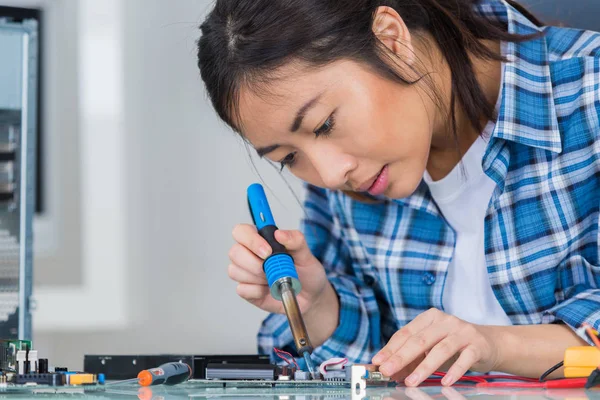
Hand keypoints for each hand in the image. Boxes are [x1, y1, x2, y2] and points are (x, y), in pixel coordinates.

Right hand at [227, 224, 329, 314]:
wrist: (310, 297)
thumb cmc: (306, 272)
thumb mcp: (306, 254)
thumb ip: (296, 240)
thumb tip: (279, 233)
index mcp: (261, 239)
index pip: (242, 231)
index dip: (250, 240)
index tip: (267, 251)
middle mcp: (249, 254)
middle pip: (234, 252)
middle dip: (254, 263)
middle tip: (271, 269)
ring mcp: (246, 273)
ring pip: (235, 271)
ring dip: (258, 278)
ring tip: (274, 279)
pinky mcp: (246, 290)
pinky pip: (242, 289)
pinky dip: (257, 291)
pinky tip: (269, 290)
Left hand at [371, 308, 500, 386]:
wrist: (489, 344)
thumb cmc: (453, 345)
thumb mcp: (430, 349)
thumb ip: (410, 358)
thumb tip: (389, 371)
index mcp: (429, 317)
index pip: (405, 333)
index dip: (390, 348)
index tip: (377, 362)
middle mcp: (445, 321)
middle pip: (420, 340)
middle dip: (401, 357)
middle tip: (387, 370)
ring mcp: (462, 331)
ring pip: (440, 349)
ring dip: (424, 367)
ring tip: (411, 381)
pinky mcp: (477, 345)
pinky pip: (464, 359)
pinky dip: (454, 371)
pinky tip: (445, 382)